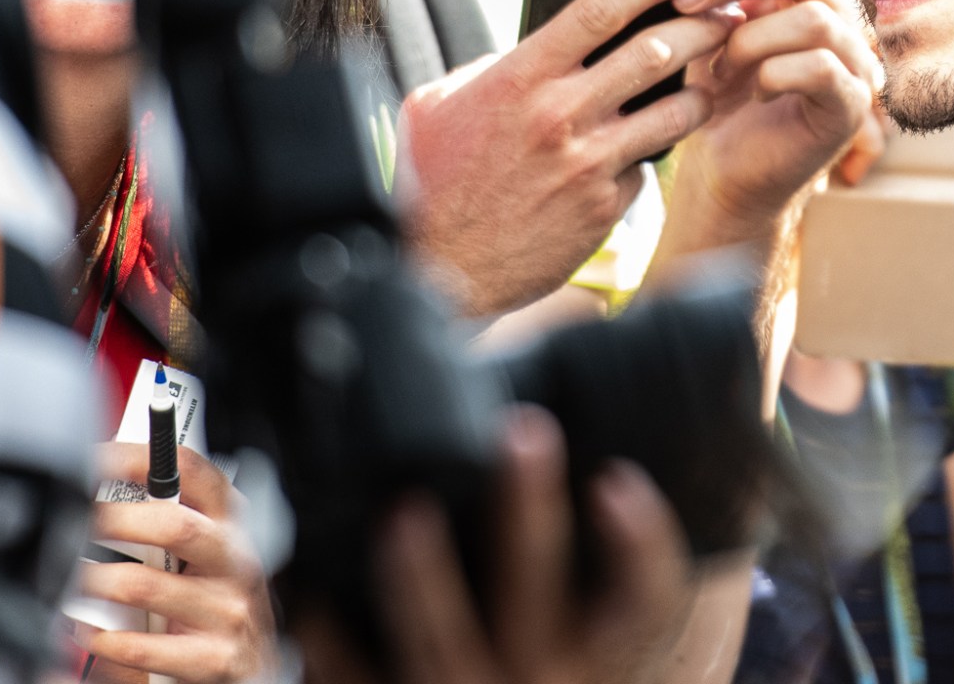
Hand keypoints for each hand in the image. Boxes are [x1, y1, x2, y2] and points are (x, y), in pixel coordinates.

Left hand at [72, 443, 277, 683]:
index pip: (194, 472)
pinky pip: (142, 646)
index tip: (97, 458)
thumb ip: (167, 518)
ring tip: (71, 582)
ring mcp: (228, 611)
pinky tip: (91, 633)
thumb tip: (104, 487)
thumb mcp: (204, 554)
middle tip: (76, 522)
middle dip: (115, 520)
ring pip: (145, 586)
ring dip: (94, 582)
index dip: (142, 457)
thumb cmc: (214, 600)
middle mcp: (236, 561)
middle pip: (176, 526)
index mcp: (230, 523)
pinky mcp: (214, 658)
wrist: (254, 666)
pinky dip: (103, 639)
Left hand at [298, 407, 694, 683]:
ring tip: (404, 509)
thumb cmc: (567, 622)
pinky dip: (329, 636)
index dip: (640, 541)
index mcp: (609, 641)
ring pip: (444, 639)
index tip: (617, 477)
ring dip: (424, 576)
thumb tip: (641, 308)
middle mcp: (547, 674)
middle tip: (524, 430)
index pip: (644, 595)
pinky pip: (359, 678)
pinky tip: (309, 580)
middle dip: (529, 515)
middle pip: (538, 598)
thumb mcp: (602, 576)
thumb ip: (605, 467)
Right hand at [399, 0, 734, 316]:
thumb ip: (490, 69)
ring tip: (711, 82)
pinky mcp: (605, 206)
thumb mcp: (440, 104)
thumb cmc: (435, 180)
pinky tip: (646, 150)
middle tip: (728, 11)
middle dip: (705, 24)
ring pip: (675, 111)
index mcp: (521, 78)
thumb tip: (532, 50)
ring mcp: (589, 163)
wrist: (440, 269)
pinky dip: (650, 154)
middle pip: (655, 51)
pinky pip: (646, 166)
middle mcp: (561, 115)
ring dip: (702, 91)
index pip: (600, 9)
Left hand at [660, 0, 878, 250]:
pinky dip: (773, 75)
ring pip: (814, 18)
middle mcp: (840, 17)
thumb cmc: (720, 95)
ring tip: (719, 64)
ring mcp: (853, 62)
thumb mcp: (708, 28)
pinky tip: (751, 92)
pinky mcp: (851, 107)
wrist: (726, 170)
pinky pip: (821, 68)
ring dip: (750, 37)